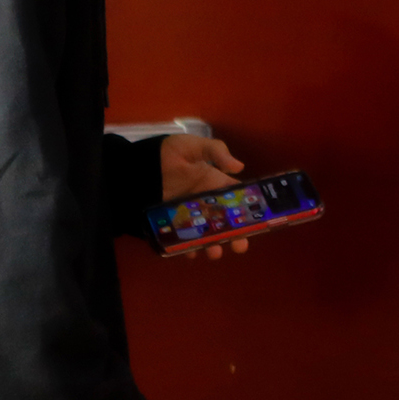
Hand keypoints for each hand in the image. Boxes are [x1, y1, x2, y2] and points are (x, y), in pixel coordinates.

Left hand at [158, 134, 249, 257]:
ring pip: (207, 234)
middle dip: (236, 236)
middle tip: (239, 246)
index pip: (238, 199)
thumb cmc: (168, 153)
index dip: (251, 210)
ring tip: (214, 252)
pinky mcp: (174, 224)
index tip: (260, 222)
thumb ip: (215, 151)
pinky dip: (188, 248)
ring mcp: (191, 215)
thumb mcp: (193, 146)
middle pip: (227, 223)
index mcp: (216, 184)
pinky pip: (184, 239)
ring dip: (214, 245)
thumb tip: (239, 167)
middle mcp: (207, 203)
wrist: (138, 166)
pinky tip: (190, 253)